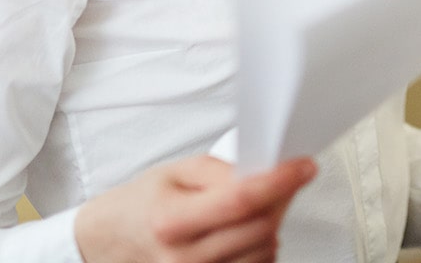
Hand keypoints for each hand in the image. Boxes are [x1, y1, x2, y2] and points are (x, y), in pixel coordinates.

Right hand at [75, 154, 315, 262]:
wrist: (116, 240)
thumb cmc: (146, 203)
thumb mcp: (177, 171)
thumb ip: (222, 171)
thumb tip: (264, 173)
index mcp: (171, 221)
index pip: (241, 201)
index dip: (280, 181)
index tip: (304, 167)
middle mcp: (184, 259)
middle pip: (260, 229)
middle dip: (280, 200)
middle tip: (282, 181)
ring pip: (265, 251)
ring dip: (271, 225)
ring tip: (255, 208)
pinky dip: (262, 247)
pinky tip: (247, 232)